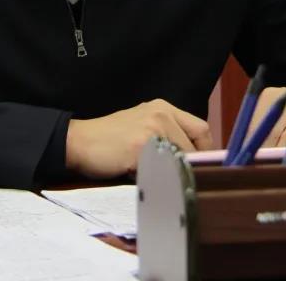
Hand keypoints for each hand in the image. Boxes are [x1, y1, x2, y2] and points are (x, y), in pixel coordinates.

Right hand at [65, 99, 215, 178]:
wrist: (79, 141)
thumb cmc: (110, 139)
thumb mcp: (143, 127)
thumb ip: (168, 135)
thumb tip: (196, 160)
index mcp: (163, 108)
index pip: (201, 129)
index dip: (206, 151)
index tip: (202, 167)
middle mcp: (161, 114)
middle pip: (196, 144)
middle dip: (193, 164)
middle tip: (184, 178)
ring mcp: (152, 130)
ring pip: (182, 158)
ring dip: (175, 171)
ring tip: (158, 175)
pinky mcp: (141, 148)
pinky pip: (164, 168)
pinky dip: (160, 177)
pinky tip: (146, 177)